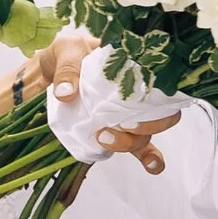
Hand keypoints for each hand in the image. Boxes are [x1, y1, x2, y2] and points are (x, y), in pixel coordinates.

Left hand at [40, 29, 179, 180]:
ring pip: (145, 134)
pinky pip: (140, 147)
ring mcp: (129, 114)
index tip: (132, 115)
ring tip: (104, 138)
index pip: (163, 86)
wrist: (54, 65)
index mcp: (135, 69)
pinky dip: (150, 159)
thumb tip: (66, 93)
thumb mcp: (67, 51)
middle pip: (160, 116)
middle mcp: (139, 94)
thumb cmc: (69, 53)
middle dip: (145, 129)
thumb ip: (67, 69)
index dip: (157, 104)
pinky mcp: (117, 130)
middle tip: (121, 127)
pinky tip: (152, 167)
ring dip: (130, 143)